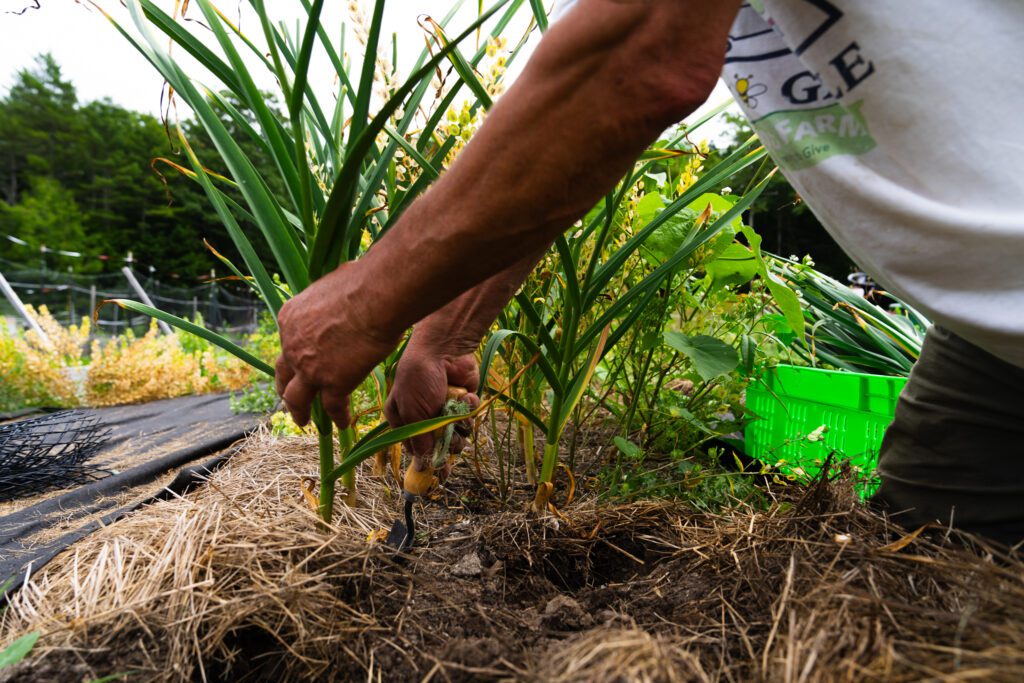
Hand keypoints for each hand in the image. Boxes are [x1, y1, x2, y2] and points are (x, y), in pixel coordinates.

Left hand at [275, 263, 399, 428]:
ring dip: (299, 411)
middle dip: (285, 387)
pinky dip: (338, 417)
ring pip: (297, 398)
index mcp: (290, 318)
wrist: (374, 297)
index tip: (303, 360)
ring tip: (304, 421)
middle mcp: (292, 345)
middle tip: (289, 398)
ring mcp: (310, 368)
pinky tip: (344, 423)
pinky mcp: (332, 383)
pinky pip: (332, 407)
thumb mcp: (332, 286)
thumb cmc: (361, 283)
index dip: (296, 353)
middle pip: (283, 374)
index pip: (289, 342)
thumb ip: (330, 298)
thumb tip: (344, 289)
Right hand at [383, 340, 479, 475]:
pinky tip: (465, 396)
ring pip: (458, 436)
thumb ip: (419, 442)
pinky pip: (470, 418)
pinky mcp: (462, 403)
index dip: (429, 463)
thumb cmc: (418, 378)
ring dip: (460, 427)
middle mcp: (424, 418)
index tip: (440, 476)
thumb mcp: (413, 413)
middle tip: (452, 439)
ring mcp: (445, 410)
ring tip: (455, 412)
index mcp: (404, 421)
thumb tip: (423, 468)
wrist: (444, 348)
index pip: (417, 451)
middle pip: (440, 447)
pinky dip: (469, 409)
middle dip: (448, 444)